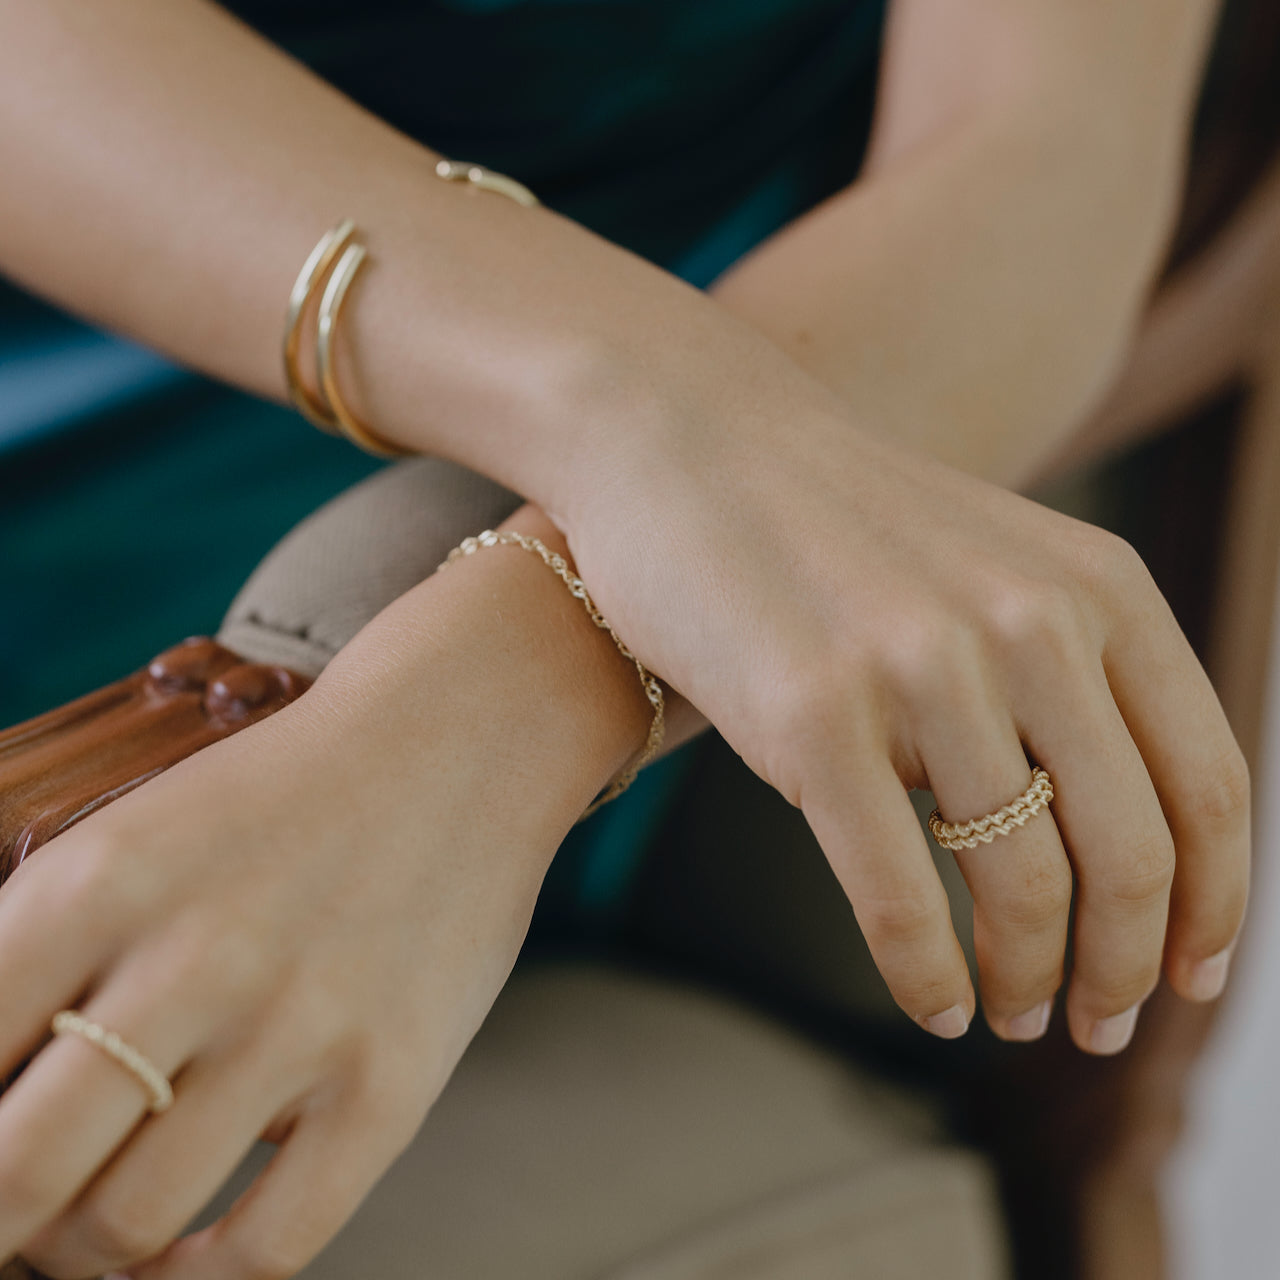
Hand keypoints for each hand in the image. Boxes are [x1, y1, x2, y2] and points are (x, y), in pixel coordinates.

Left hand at [0, 509, 638, 1278]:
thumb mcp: (136, 834)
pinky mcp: (390, 1080)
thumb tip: (6, 1099)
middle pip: (14, 1179)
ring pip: (125, 1229)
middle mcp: (193, 957)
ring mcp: (300, 1024)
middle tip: (18, 1206)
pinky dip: (197, 1279)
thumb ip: (45, 963)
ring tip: (100, 1213)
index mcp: (97, 883)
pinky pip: (267, 1248)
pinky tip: (184, 1249)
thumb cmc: (289, 796)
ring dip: (86, 1248)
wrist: (457, 741)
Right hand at [560, 345, 1249, 1052]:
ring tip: (1008, 1012)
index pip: (1207, 781)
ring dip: (1026, 980)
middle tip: (1094, 1024)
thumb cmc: (832, 523)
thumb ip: (1068, 669)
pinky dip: (927, 975)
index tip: (1189, 977)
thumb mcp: (993, 562)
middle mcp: (1026, 623)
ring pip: (1019, 883)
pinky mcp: (811, 712)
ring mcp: (917, 666)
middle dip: (1124, 969)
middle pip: (1129, 851)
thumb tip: (1108, 835)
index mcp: (1095, 587)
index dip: (1211, 905)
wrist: (685, 438)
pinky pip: (900, 892)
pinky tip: (933, 1003)